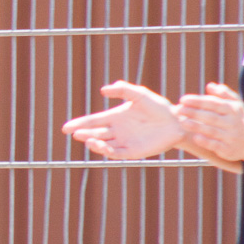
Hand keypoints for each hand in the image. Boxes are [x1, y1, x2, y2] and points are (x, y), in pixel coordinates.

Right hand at [61, 81, 183, 158]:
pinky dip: (106, 151)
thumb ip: (122, 89)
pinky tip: (101, 146)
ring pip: (102, 145)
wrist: (177, 121)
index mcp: (114, 117)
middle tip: (76, 133)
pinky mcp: (132, 152)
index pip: (92, 121)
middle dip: (84, 134)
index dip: (79, 124)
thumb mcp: (140, 94)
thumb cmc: (159, 107)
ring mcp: (123, 142)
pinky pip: (115, 153)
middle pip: (94, 133)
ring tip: (88, 139)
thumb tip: (102, 90)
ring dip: (93, 143)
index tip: (65, 128)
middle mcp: (116, 131)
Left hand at [178, 82, 243, 161]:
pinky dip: (205, 141)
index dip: (198, 101)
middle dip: (194, 112)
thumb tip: (210, 85)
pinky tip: (195, 137)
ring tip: (182, 122)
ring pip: (212, 131)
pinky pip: (215, 145)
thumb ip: (223, 95)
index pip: (214, 103)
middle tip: (178, 109)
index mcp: (233, 110)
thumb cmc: (238, 121)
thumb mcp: (235, 106)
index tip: (182, 99)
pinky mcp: (228, 150)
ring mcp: (231, 137)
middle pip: (211, 117)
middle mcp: (233, 123)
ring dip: (196, 126)